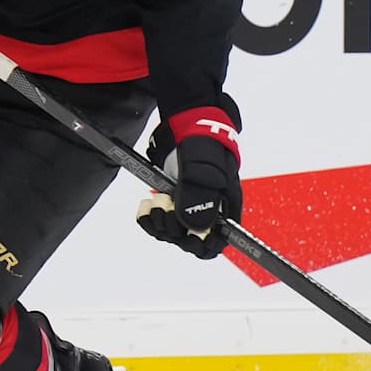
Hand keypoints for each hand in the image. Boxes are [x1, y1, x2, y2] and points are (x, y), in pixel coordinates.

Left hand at [136, 104, 241, 260]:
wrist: (183, 124)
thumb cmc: (202, 142)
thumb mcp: (204, 167)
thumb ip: (201, 197)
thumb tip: (195, 229)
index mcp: (225, 205)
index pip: (220, 241)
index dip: (206, 246)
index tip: (190, 239)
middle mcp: (207, 211)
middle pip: (192, 241)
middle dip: (176, 230)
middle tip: (167, 206)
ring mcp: (186, 208)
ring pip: (171, 234)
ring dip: (159, 223)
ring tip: (156, 199)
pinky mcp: (169, 203)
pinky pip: (156, 224)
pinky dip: (147, 219)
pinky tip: (145, 205)